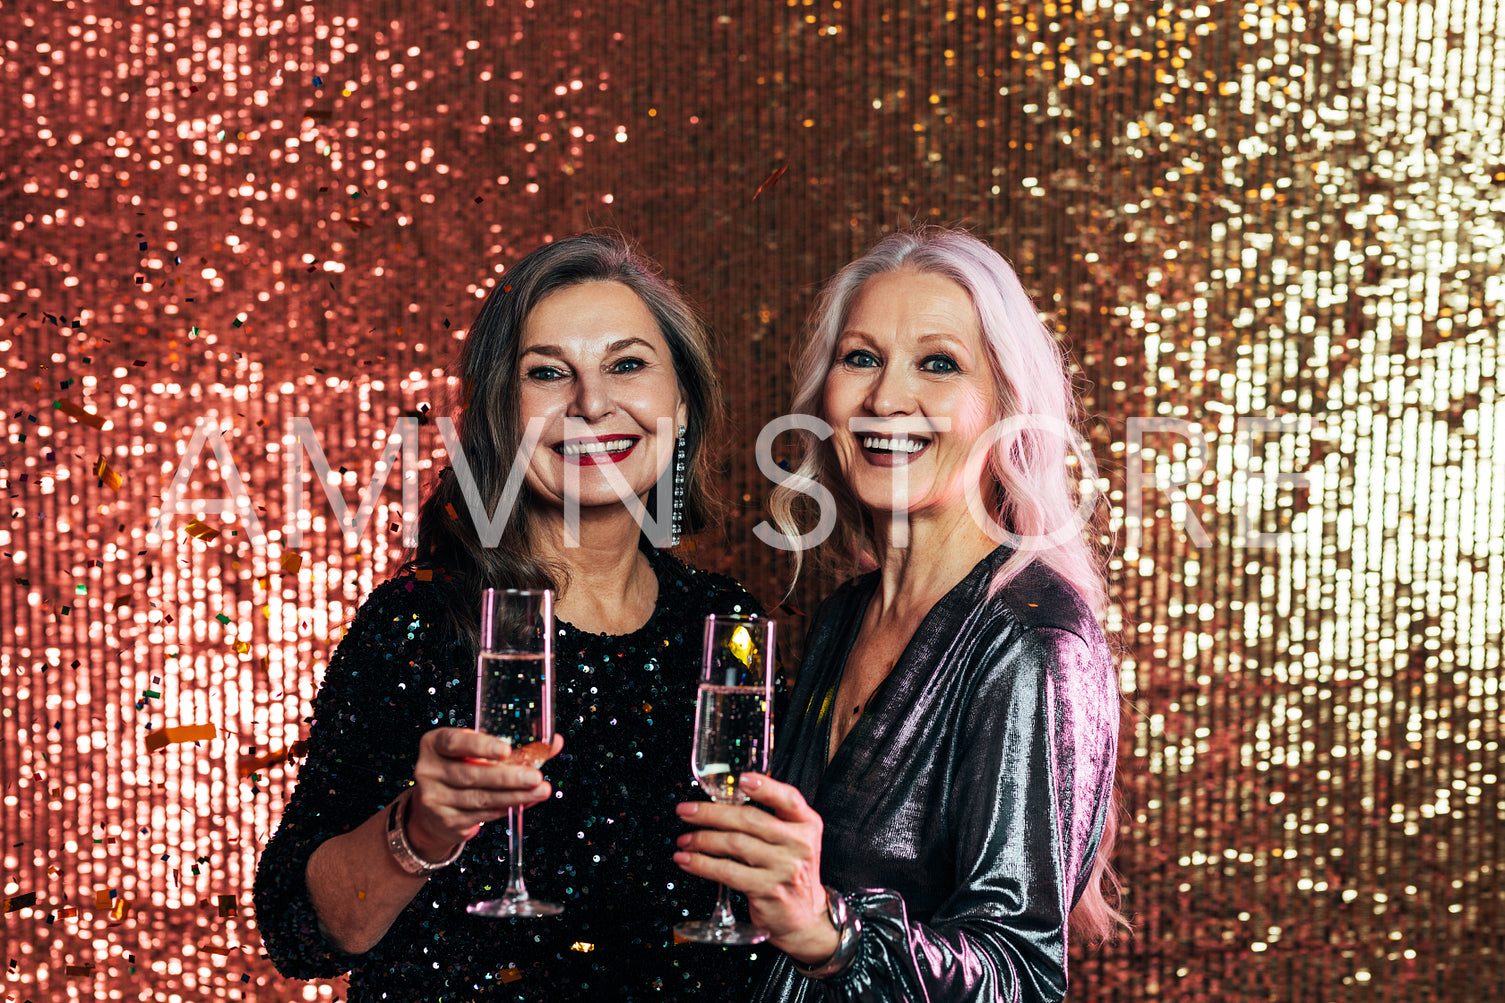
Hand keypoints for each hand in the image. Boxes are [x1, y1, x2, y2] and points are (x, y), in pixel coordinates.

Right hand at [405, 728, 563, 861]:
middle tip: (535, 776)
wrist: (434, 807)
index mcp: (435, 744)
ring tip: (540, 791)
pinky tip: (522, 802)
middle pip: (471, 775)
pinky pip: (481, 815)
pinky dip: (505, 808)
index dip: (480, 746)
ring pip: (479, 798)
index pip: (454, 743)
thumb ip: (514, 746)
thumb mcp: (478, 752)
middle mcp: (428, 770)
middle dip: (507, 777)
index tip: (506, 750)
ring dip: (513, 795)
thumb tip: (554, 742)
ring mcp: (434, 798)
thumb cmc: (463, 768)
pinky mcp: (445, 820)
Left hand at [672, 773, 837, 964]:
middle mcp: (800, 844)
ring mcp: (785, 868)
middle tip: (686, 811)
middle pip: (750, 819)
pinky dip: (702, 864)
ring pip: (734, 844)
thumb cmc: (790, 871)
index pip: (789, 798)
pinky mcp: (768, 890)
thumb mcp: (795, 841)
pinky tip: (687, 861)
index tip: (741, 779)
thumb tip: (723, 802)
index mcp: (807, 824)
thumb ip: (772, 819)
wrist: (804, 916)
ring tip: (684, 839)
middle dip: (711, 813)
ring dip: (702, 839)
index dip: (765, 787)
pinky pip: (727, 871)